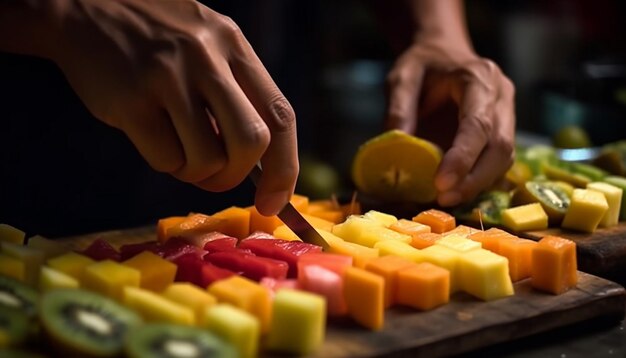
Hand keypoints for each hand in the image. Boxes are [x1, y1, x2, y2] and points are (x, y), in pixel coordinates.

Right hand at [51, 0, 296, 214]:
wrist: (83, 9)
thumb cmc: (155, 41)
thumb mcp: (207, 43)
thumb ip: (235, 91)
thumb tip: (259, 164)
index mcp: (233, 44)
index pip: (280, 115)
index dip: (286, 167)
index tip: (275, 201)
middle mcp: (206, 57)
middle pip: (251, 142)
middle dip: (237, 175)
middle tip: (219, 177)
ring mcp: (167, 77)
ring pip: (207, 159)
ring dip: (197, 173)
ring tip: (180, 150)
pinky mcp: (131, 101)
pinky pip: (166, 159)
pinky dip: (167, 163)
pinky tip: (154, 138)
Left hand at [384, 39, 514, 206]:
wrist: (444, 52)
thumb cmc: (423, 63)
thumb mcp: (402, 76)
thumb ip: (399, 107)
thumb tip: (398, 144)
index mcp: (479, 78)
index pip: (478, 124)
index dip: (463, 158)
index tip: (441, 183)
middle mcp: (501, 96)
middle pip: (501, 146)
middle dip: (474, 179)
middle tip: (443, 199)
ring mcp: (507, 114)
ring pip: (504, 158)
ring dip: (478, 184)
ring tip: (447, 199)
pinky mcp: (503, 131)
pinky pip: (499, 162)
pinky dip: (480, 181)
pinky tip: (458, 191)